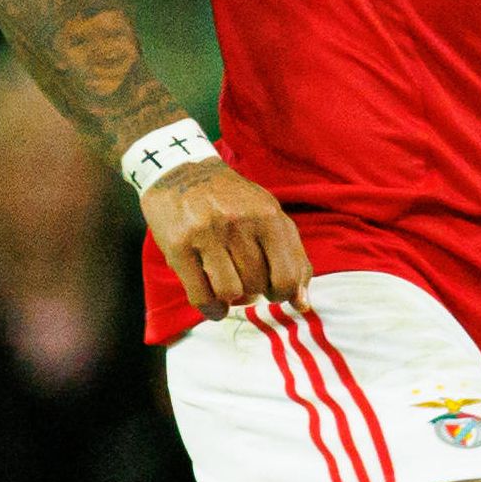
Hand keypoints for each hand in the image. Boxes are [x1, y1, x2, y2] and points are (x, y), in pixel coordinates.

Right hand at [145, 156, 310, 322]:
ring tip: (229, 289)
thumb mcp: (271, 218)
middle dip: (255, 292)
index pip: (287, 277)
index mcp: (268, 217)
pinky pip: (200, 295)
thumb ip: (293, 259)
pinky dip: (210, 308)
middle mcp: (239, 224)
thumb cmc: (234, 202)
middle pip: (257, 285)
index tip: (273, 289)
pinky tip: (213, 304)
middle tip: (246, 281)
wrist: (182, 173)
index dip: (283, 293)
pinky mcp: (178, 246)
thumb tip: (302, 305)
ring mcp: (206, 235)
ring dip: (232, 300)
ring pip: (230, 293)